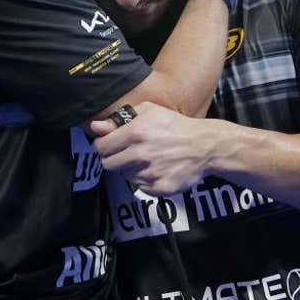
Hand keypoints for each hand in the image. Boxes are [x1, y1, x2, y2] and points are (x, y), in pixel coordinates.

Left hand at [90, 102, 214, 195]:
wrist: (204, 146)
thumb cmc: (175, 126)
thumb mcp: (149, 112)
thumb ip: (119, 119)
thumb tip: (95, 127)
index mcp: (134, 132)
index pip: (100, 147)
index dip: (103, 146)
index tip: (110, 145)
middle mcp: (140, 154)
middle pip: (108, 164)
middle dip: (113, 158)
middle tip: (127, 153)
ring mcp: (149, 173)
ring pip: (124, 176)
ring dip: (130, 169)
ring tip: (147, 159)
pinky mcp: (159, 188)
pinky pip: (140, 187)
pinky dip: (145, 180)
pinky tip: (157, 168)